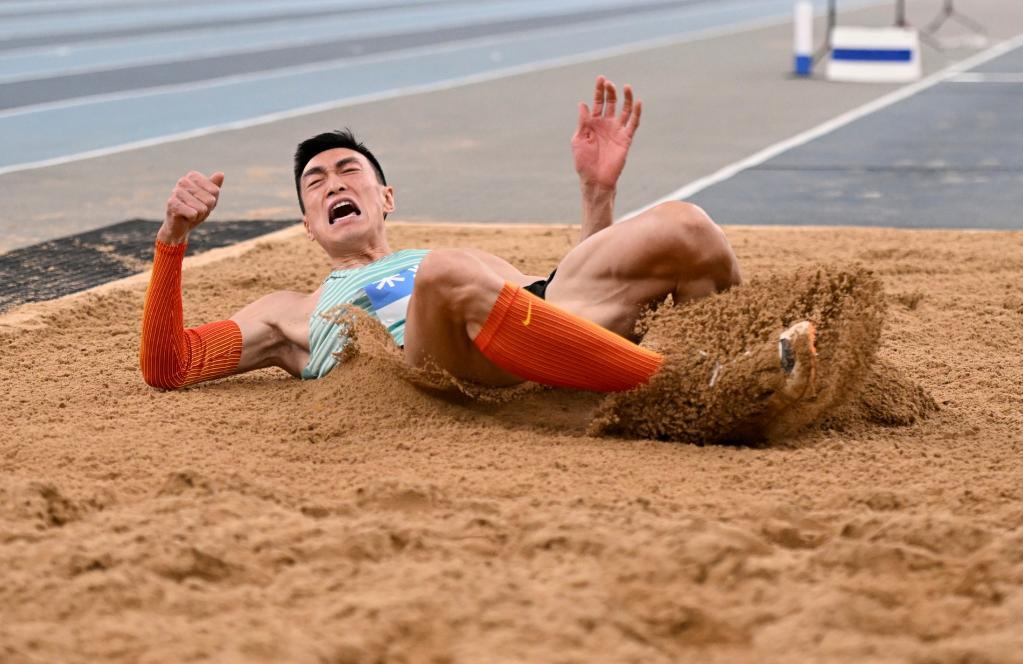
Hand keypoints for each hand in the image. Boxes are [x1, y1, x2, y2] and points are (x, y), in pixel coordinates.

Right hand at [158, 171, 224, 243]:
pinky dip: (193, 219)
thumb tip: (221, 174)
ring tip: (191, 213)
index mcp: (193, 176)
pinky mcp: (172, 204)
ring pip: (202, 208)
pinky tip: (185, 217)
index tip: (203, 202)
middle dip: (206, 209)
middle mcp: (183, 181)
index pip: (215, 190)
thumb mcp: (209, 199)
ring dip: (199, 215)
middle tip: (196, 210)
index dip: (212, 201)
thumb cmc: (196, 209)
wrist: (180, 226)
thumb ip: (214, 186)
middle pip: (210, 200)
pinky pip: (193, 213)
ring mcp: (176, 192)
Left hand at [571, 75, 641, 190]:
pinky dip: (636, 113)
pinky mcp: (626, 139)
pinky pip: (633, 124)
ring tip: (626, 86)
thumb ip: (583, 121)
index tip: (601, 78)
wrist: (595, 179)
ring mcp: (617, 131)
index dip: (599, 90)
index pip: (597, 102)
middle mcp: (606, 124)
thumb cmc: (584, 162)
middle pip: (611, 103)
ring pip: (624, 110)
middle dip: (610, 92)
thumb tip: (582, 103)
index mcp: (593, 123)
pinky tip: (638, 102)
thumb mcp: (578, 139)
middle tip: (609, 83)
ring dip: (625, 98)